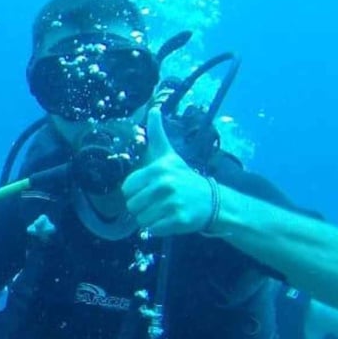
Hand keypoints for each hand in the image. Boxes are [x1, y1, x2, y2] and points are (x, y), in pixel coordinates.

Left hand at [121, 106, 215, 236]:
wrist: (211, 200)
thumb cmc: (184, 177)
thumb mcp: (169, 155)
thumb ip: (157, 134)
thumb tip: (153, 108)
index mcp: (158, 169)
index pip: (127, 189)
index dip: (135, 192)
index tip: (149, 190)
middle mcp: (164, 184)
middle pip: (132, 205)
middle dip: (142, 207)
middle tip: (158, 202)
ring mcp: (172, 203)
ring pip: (141, 219)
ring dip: (150, 218)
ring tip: (164, 210)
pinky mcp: (179, 220)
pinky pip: (153, 230)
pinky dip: (159, 228)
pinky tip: (171, 219)